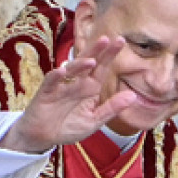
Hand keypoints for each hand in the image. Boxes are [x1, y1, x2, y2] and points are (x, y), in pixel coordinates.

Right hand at [2, 36, 141, 152]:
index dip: (109, 55)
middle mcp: (76, 82)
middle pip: (87, 62)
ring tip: (91, 60)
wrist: (43, 138)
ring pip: (70, 71)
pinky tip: (62, 71)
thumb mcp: (94, 120)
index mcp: (89, 87)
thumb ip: (112, 108)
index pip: (101, 67)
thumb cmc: (68, 127)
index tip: (121, 41)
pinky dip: (55, 76)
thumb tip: (133, 96)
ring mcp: (60, 86)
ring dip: (79, 65)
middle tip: (107, 39)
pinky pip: (51, 82)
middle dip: (96, 51)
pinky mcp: (45, 93)